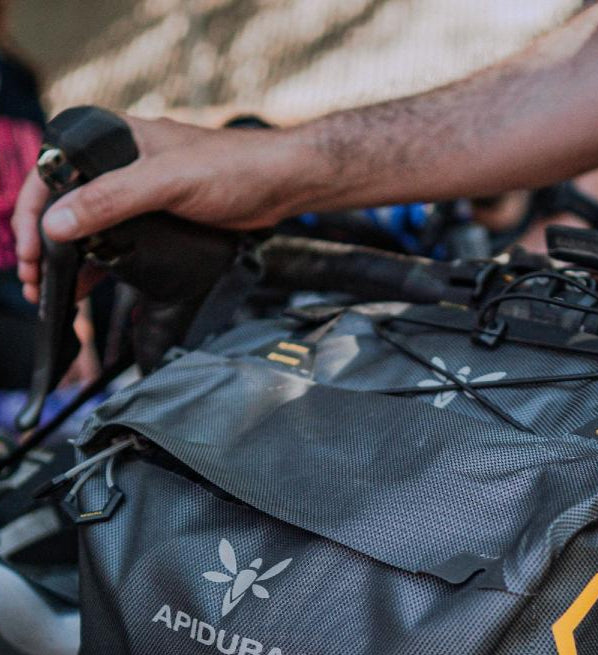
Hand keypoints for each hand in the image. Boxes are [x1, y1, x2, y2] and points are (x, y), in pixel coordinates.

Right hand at [13, 114, 304, 303]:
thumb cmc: (234, 168)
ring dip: (68, 257)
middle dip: (43, 243)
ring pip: (88, 225)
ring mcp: (137, 191)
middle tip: (35, 279)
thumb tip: (60, 223)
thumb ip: (112, 200)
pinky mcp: (157, 215)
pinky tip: (87, 285)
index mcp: (110, 138)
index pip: (51, 173)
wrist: (281, 184)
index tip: (31, 251)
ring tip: (51, 289)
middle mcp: (118, 162)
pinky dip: (98, 262)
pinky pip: (115, 239)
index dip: (33, 215)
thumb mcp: (166, 182)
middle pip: (63, 202)